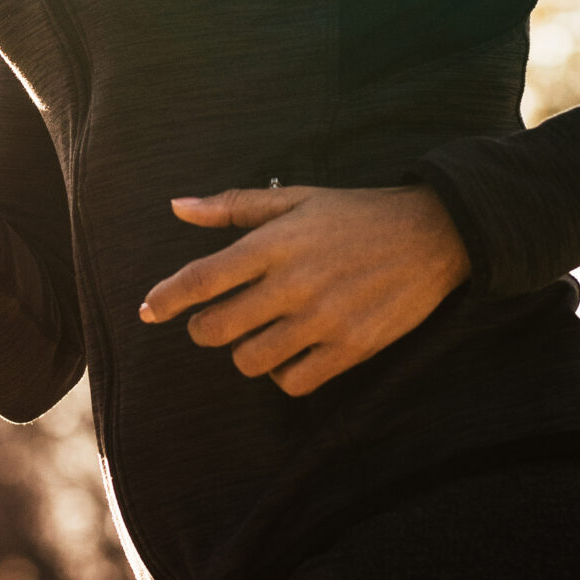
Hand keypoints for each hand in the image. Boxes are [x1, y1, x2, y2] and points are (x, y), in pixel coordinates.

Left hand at [137, 185, 471, 396]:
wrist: (432, 234)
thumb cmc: (354, 213)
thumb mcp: (295, 197)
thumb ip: (233, 207)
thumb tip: (178, 207)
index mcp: (274, 243)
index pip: (202, 278)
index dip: (166, 298)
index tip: (147, 310)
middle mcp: (293, 284)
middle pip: (217, 328)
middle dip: (201, 329)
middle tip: (209, 322)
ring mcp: (323, 319)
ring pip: (250, 360)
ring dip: (242, 352)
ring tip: (254, 335)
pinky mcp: (351, 348)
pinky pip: (294, 382)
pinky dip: (281, 374)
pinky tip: (286, 354)